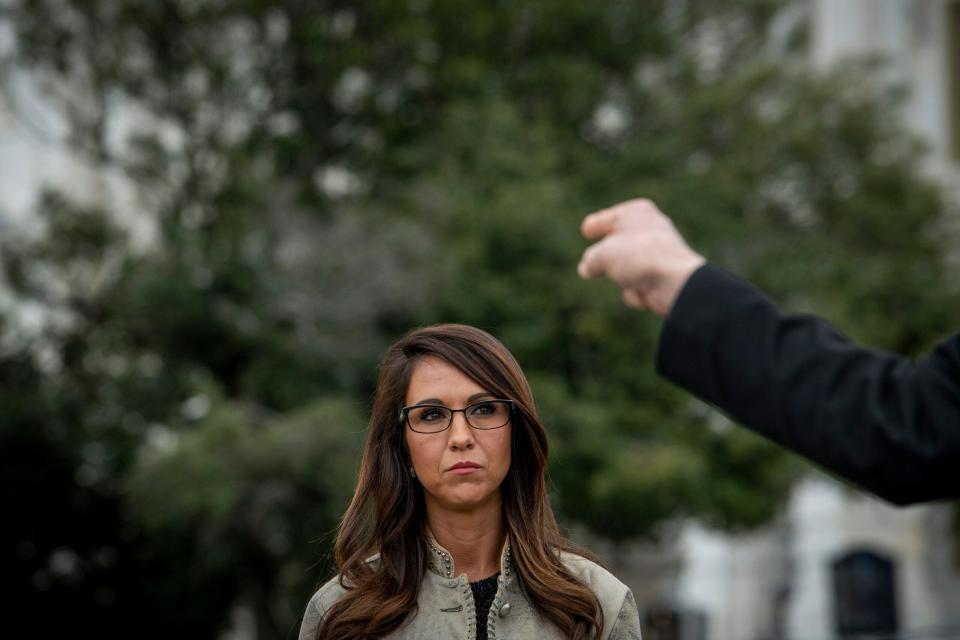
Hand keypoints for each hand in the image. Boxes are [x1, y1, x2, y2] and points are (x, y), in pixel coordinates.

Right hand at [577, 198, 704, 316]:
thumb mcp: (602, 255)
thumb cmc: (639, 257)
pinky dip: (636, 291)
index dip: (596, 224)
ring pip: (626, 267)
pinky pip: (638, 284)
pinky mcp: (663, 276)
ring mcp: (658, 253)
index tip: (586, 231)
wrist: (674, 281)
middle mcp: (650, 229)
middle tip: (592, 264)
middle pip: (618, 243)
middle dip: (607, 257)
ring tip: (628, 280)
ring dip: (622, 279)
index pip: (609, 217)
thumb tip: (587, 268)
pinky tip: (643, 292)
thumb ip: (590, 260)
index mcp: (637, 213)